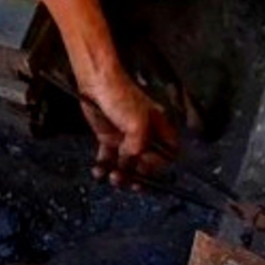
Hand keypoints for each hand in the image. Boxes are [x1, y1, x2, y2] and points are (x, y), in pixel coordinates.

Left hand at [79, 73, 178, 188]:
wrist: (95, 83)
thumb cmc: (120, 94)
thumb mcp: (137, 124)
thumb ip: (138, 147)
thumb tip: (130, 160)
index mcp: (159, 126)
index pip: (168, 152)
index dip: (160, 164)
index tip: (148, 168)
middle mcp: (144, 133)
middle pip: (147, 162)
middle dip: (139, 174)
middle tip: (132, 182)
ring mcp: (126, 136)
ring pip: (127, 163)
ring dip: (121, 174)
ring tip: (114, 178)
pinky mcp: (109, 136)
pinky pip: (109, 158)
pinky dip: (104, 167)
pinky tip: (100, 171)